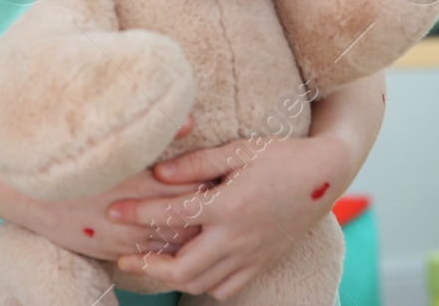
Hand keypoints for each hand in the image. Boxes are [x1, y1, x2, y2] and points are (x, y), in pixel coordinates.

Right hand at [12, 116, 202, 262]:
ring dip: (188, 233)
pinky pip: (146, 256)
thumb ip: (151, 133)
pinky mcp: (107, 252)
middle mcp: (129, 216)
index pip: (186, 190)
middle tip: (223, 199)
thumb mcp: (108, 140)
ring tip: (207, 220)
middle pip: (183, 221)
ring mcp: (117, 239)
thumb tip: (189, 123)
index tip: (221, 173)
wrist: (23, 188)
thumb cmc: (67, 155)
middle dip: (205, 211)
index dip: (207, 183)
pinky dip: (165, 249)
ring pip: (168, 244)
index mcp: (133, 184)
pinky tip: (177, 240)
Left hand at [104, 131, 353, 298]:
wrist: (326, 173)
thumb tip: (157, 174)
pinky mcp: (263, 262)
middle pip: (183, 269)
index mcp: (229, 205)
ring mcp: (252, 254)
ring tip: (153, 263)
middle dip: (148, 265)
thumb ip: (196, 164)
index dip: (137, 213)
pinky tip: (194, 269)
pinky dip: (205, 284)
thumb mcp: (238, 150)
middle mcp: (238, 237)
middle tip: (125, 256)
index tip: (112, 211)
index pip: (171, 215)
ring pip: (202, 284)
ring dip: (173, 277)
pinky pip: (227, 288)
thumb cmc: (281, 154)